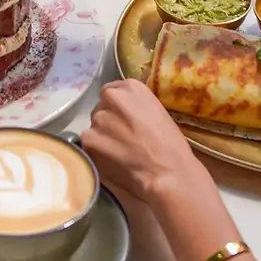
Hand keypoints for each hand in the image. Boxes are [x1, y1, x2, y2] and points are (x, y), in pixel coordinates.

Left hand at [83, 79, 214, 207]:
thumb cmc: (171, 147)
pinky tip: (111, 162)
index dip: (116, 109)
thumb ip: (136, 107)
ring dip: (102, 138)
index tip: (122, 121)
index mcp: (131, 87)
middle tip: (121, 139)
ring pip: (95, 127)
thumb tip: (124, 114)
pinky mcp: (89, 139)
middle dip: (108, 122)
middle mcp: (112, 97)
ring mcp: (98, 118)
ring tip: (118, 154)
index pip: (112, 92)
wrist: (168, 173)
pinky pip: (89, 144)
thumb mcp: (157, 113)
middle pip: (102, 108)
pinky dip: (96, 153)